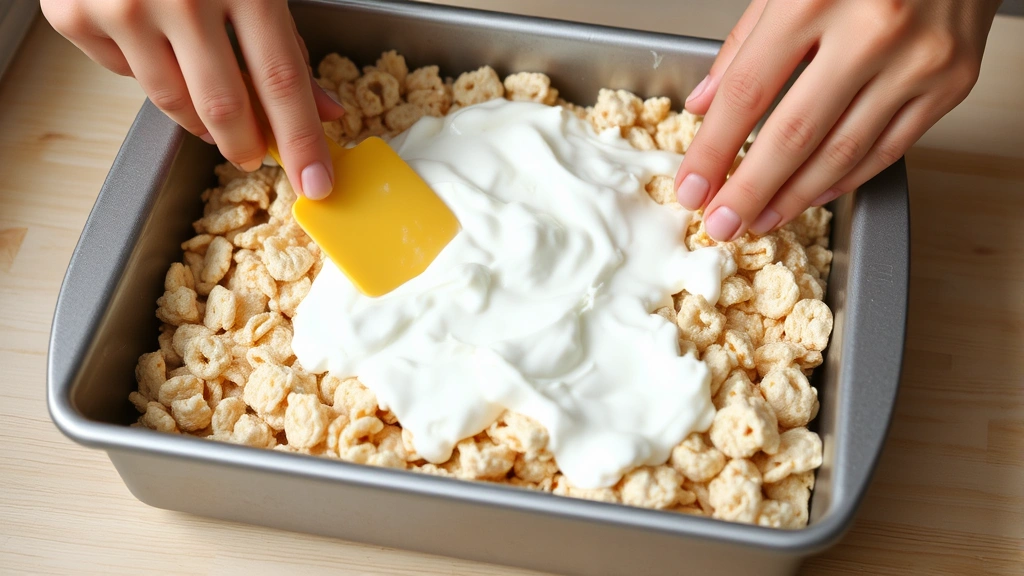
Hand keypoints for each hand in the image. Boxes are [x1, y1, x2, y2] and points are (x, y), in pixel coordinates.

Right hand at [41, 0, 345, 198]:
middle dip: (247, 146)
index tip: (316, 183)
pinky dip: (148, 71)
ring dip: (200, 118)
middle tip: (254, 152)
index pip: (281, 82)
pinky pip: (126, 76)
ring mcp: (123, 8)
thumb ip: (288, 43)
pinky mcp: (75, 15)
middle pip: (224, 108)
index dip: (301, 141)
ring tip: (210, 100)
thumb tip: (324, 112)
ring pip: (173, 104)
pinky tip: (156, 42)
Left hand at [676, 0, 999, 240]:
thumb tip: (705, 104)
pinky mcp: (953, 83)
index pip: (747, 92)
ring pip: (842, 153)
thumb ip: (745, 41)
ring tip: (760, 219)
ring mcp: (918, 61)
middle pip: (793, 134)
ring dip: (793, 197)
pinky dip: (844, 179)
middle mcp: (872, 31)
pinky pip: (887, 149)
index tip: (691, 186)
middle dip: (749, 190)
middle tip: (721, 225)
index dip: (713, 149)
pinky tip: (811, 194)